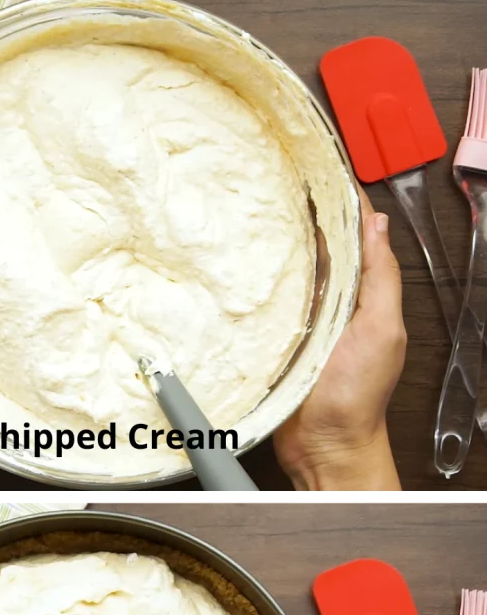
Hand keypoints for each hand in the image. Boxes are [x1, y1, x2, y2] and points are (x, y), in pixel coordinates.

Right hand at [274, 193, 405, 489]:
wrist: (323, 447)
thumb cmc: (356, 396)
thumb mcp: (382, 329)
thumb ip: (381, 278)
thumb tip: (376, 224)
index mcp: (361, 295)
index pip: (352, 236)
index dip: (339, 202)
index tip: (320, 167)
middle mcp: (330, 303)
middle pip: (314, 249)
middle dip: (297, 216)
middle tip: (271, 178)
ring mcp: (297, 321)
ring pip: (284, 272)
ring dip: (270, 247)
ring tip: (247, 209)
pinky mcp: (269, 340)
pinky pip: (260, 305)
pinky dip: (249, 284)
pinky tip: (232, 263)